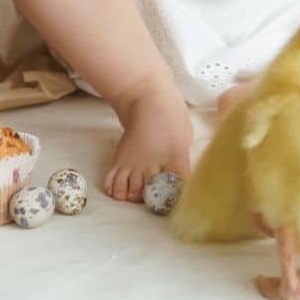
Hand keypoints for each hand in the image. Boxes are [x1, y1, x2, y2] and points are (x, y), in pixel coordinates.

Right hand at [103, 85, 192, 201]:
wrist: (147, 97)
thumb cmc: (171, 115)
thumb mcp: (186, 137)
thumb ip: (183, 161)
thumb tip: (181, 177)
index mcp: (177, 157)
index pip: (180, 187)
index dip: (180, 198)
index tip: (180, 202)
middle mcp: (154, 163)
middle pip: (153, 195)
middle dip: (156, 201)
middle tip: (158, 199)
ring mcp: (135, 162)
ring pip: (131, 193)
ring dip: (135, 198)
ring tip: (140, 194)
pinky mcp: (120, 159)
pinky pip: (113, 183)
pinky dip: (116, 191)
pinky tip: (123, 190)